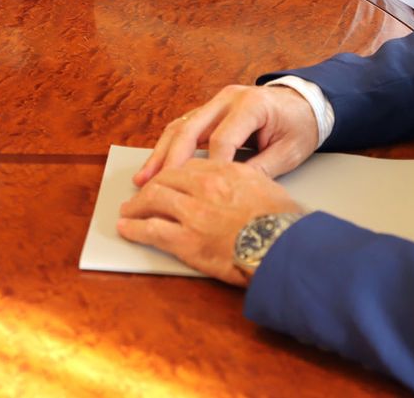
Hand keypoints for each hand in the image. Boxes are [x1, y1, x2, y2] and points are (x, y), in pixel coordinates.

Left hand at [118, 158, 303, 285]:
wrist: (287, 247)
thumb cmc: (286, 223)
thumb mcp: (269, 188)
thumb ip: (248, 180)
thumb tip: (242, 186)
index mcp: (227, 171)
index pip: (190, 167)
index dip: (174, 173)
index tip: (167, 179)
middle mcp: (206, 186)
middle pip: (167, 178)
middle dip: (151, 185)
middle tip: (140, 192)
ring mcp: (194, 212)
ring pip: (154, 199)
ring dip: (137, 205)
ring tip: (128, 210)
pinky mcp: (187, 240)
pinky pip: (152, 230)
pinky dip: (135, 229)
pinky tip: (127, 229)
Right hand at [133, 85, 320, 186]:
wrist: (304, 103)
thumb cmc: (299, 126)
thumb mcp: (289, 151)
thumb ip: (262, 169)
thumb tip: (233, 191)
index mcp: (251, 105)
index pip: (223, 139)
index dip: (211, 167)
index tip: (201, 193)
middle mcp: (228, 99)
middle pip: (190, 129)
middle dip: (172, 160)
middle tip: (155, 186)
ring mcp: (216, 102)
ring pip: (180, 127)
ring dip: (161, 154)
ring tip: (144, 178)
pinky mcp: (210, 111)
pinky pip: (184, 127)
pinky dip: (168, 147)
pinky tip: (156, 165)